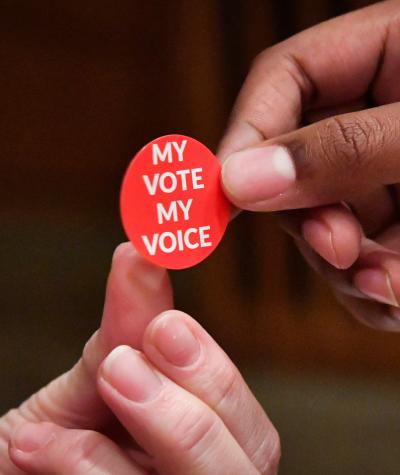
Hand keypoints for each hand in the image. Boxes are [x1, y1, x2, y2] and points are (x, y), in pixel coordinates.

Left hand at [2, 245, 279, 473]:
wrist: (9, 469)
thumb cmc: (50, 433)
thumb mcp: (91, 380)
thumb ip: (126, 329)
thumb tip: (140, 253)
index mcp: (204, 442)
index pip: (246, 417)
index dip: (218, 370)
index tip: (166, 324)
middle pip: (253, 457)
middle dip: (199, 399)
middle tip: (140, 351)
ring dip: (163, 423)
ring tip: (111, 373)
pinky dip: (89, 467)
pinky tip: (40, 441)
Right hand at [219, 0, 399, 329]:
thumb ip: (343, 150)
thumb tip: (238, 181)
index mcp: (388, 57)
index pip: (282, 82)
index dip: (246, 134)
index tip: (226, 192)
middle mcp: (374, 120)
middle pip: (295, 166)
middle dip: (311, 219)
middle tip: (340, 252)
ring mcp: (383, 179)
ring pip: (325, 228)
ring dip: (352, 268)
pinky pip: (360, 265)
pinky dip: (378, 291)